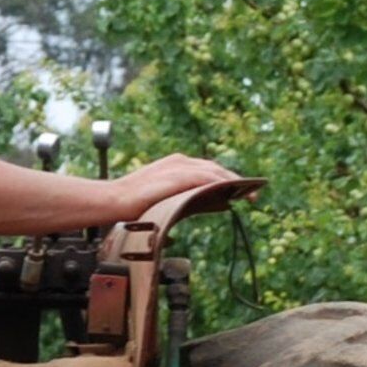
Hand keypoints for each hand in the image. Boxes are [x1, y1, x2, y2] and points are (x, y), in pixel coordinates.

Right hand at [121, 154, 244, 217]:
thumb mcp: (167, 200)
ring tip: (250, 195)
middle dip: (236, 181)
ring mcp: (179, 166)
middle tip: (253, 195)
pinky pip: (207, 177)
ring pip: (215, 171)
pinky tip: (233, 192)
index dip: (227, 180)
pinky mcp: (178, 174)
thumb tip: (216, 205)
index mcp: (176, 165)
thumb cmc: (134, 204)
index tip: (242, 190)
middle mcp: (180, 161)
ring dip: (234, 183)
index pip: (208, 170)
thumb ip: (189, 200)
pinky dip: (222, 183)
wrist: (114, 200)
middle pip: (216, 168)